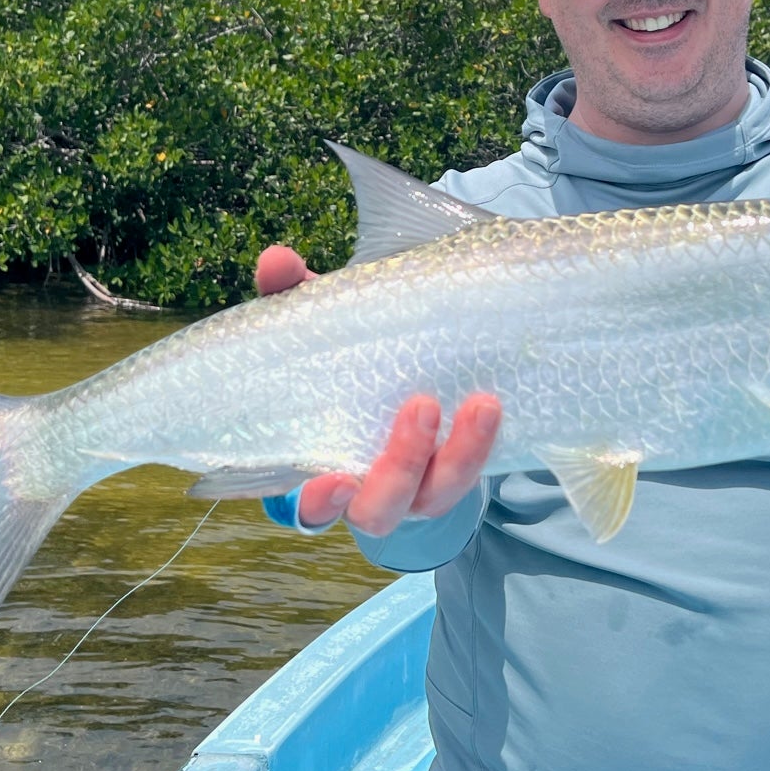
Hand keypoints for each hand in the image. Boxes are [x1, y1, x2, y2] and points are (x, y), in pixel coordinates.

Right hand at [254, 245, 501, 534]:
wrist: (404, 383)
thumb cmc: (345, 366)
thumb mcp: (321, 332)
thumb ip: (292, 300)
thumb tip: (276, 260)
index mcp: (323, 468)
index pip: (313, 507)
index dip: (321, 502)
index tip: (335, 480)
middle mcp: (371, 491)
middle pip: (382, 510)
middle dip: (401, 466)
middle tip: (423, 406)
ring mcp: (420, 488)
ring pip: (439, 495)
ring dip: (462, 455)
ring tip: (481, 403)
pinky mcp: (460, 470)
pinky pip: (475, 470)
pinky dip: (484, 443)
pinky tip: (493, 404)